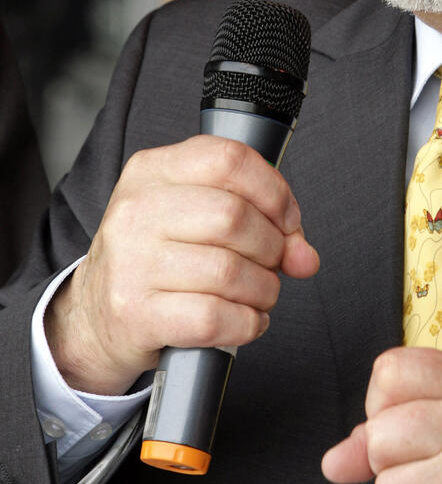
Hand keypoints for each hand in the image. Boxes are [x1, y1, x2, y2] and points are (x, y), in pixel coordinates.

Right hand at [45, 135, 318, 394]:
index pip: (228, 159)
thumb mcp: (193, 217)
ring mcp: (131, 263)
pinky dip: (246, 323)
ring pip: (229, 271)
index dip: (274, 191)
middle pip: (233, 216)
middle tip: (273, 264)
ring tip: (260, 294)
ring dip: (264, 289)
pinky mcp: (135, 314)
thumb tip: (304, 255)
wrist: (94, 315)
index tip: (287, 220)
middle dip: (272, 247)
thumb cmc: (155, 259)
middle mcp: (136, 211)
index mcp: (152, 171)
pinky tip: (245, 320)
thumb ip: (258, 220)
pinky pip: (214, 318)